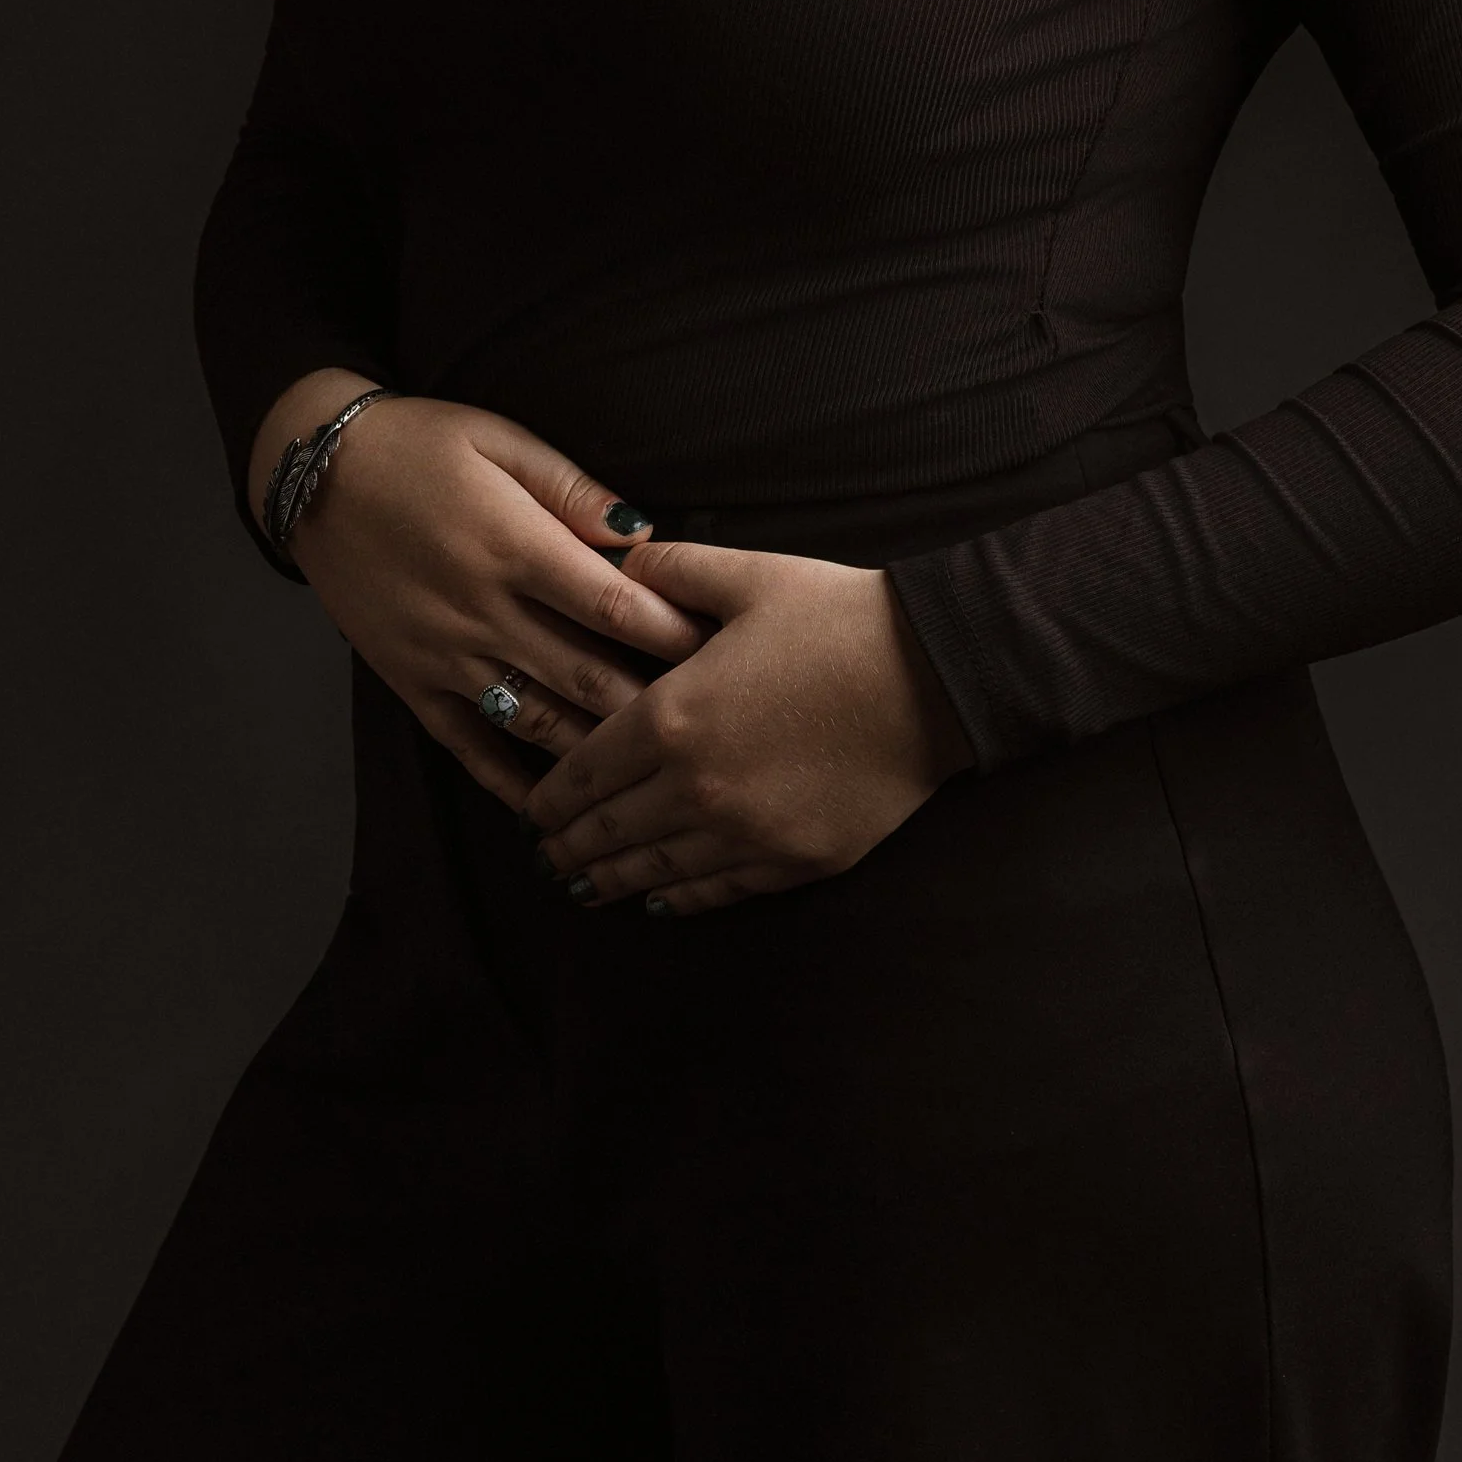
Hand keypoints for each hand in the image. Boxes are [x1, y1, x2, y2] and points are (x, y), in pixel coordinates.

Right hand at [267, 380, 711, 816]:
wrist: (313, 473)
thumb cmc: (419, 446)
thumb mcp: (501, 440)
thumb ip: (574, 491)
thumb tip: (643, 535)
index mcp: (514, 546)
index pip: (616, 605)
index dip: (673, 633)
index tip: (722, 652)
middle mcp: (482, 611)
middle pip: (587, 676)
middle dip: (654, 705)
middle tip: (710, 727)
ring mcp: (444, 655)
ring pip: (537, 722)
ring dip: (597, 751)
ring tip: (654, 771)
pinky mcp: (411, 681)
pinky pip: (469, 745)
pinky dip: (512, 780)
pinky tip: (554, 802)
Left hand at [521, 538, 976, 916]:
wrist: (934, 675)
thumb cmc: (839, 617)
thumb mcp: (747, 575)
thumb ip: (672, 571)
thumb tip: (621, 563)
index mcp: (673, 717)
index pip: (585, 772)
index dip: (548, 798)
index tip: (527, 812)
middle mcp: (696, 787)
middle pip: (610, 832)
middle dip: (568, 848)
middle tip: (542, 858)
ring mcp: (746, 834)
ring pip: (656, 871)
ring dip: (611, 881)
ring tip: (584, 887)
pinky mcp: (795, 861)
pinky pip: (718, 891)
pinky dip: (680, 898)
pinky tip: (661, 897)